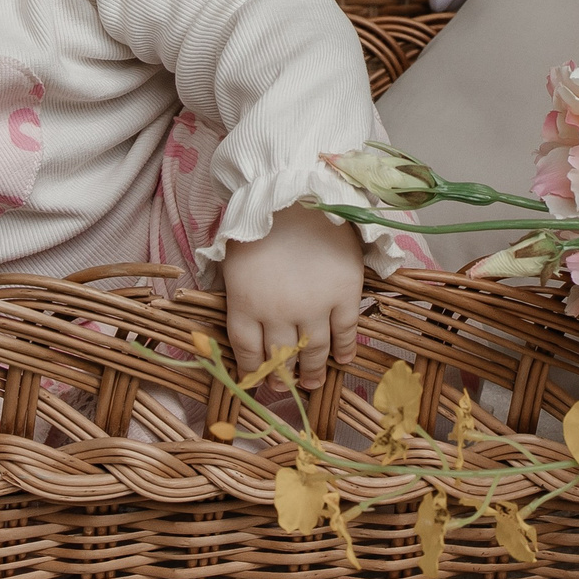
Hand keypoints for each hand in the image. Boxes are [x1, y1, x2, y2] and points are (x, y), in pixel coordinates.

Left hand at [222, 209, 363, 392]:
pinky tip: (343, 361)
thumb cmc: (260, 220)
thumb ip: (238, 294)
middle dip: (282, 378)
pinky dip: (344, 350)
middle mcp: (278, 313)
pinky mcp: (343, 293)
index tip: (257, 381)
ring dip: (313, 371)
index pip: (247, 351)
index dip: (252, 370)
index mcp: (245, 305)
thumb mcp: (232, 260)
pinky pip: (345, 332)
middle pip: (280, 357)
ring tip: (313, 383)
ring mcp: (314, 305)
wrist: (297, 190)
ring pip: (314, 350)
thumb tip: (242, 322)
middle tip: (286, 388)